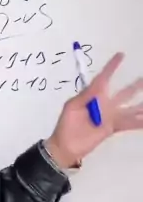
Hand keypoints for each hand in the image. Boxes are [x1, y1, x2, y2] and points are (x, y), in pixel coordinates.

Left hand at [46, 53, 142, 168]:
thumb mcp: (72, 106)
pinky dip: (138, 122)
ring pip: (130, 108)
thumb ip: (85, 95)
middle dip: (135, 86)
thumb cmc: (66, 124)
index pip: (104, 78)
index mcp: (93, 96)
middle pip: (123, 93)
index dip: (112, 67)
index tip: (121, 55)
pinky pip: (128, 123)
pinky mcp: (112, 128)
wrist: (66, 146)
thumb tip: (98, 83)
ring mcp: (110, 116)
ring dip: (140, 105)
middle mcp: (105, 104)